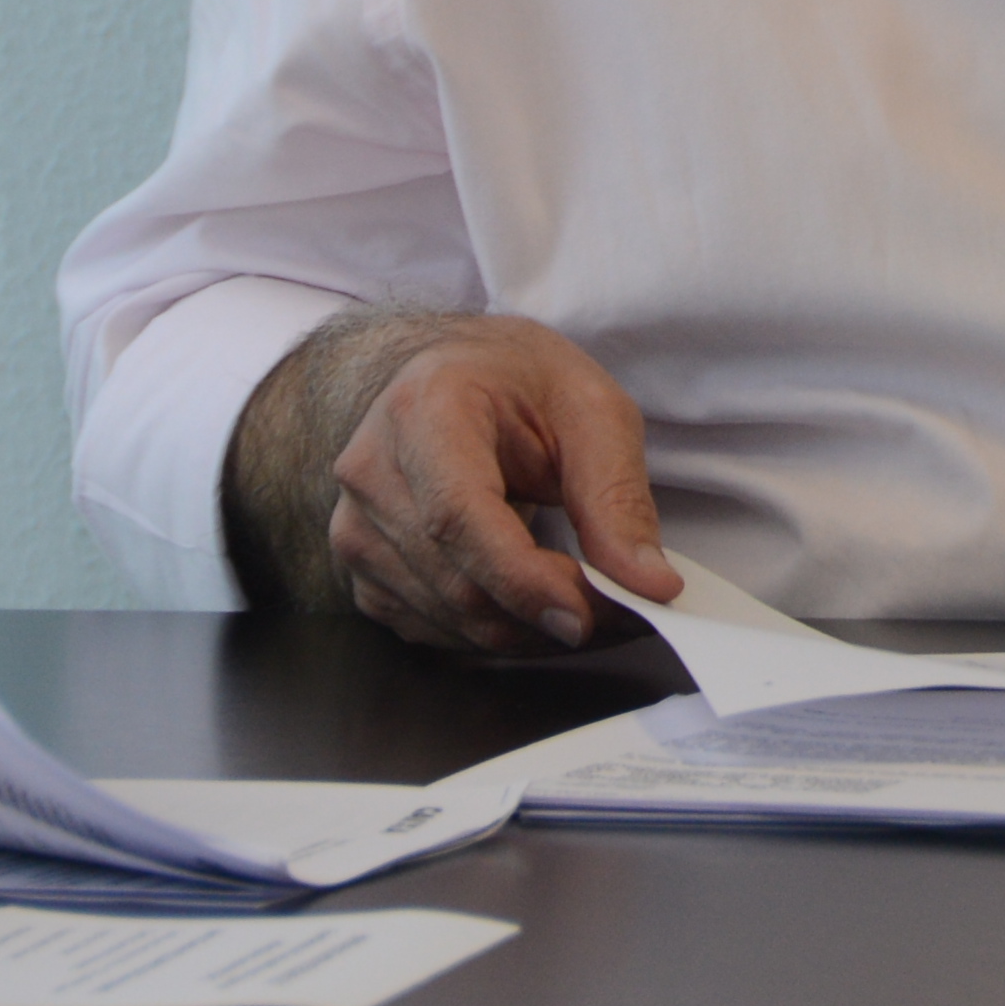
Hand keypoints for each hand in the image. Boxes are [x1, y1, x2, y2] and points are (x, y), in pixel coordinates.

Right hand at [228, 312, 678, 653]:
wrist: (455, 374)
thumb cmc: (520, 382)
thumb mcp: (592, 412)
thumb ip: (618, 499)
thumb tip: (649, 585)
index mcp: (423, 410)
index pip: (457, 516)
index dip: (520, 578)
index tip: (585, 616)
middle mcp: (371, 471)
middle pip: (455, 580)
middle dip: (545, 612)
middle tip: (622, 611)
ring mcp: (355, 525)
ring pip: (448, 617)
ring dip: (529, 630)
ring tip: (591, 602)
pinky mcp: (362, 569)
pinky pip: (432, 628)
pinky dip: (496, 631)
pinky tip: (537, 603)